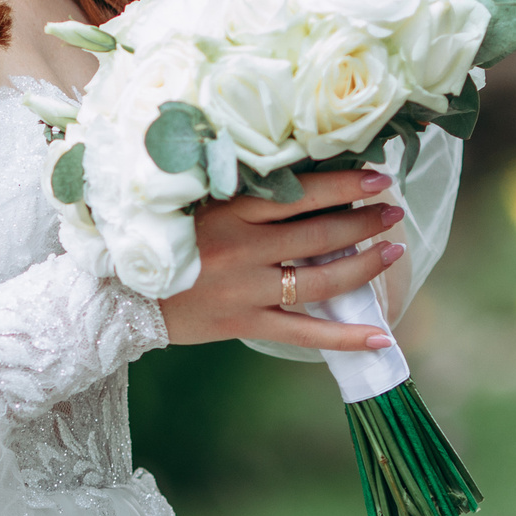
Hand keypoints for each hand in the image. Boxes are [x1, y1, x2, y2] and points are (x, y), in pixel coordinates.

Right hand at [156, 170, 404, 349]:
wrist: (120, 294)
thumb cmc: (163, 242)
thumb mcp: (197, 206)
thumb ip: (242, 197)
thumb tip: (303, 185)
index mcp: (232, 212)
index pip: (301, 194)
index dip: (345, 185)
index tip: (378, 177)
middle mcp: (244, 249)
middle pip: (320, 234)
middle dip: (365, 221)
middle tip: (394, 212)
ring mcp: (247, 290)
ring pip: (321, 280)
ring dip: (365, 266)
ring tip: (394, 252)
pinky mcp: (246, 323)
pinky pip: (305, 333)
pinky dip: (345, 338)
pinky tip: (381, 338)